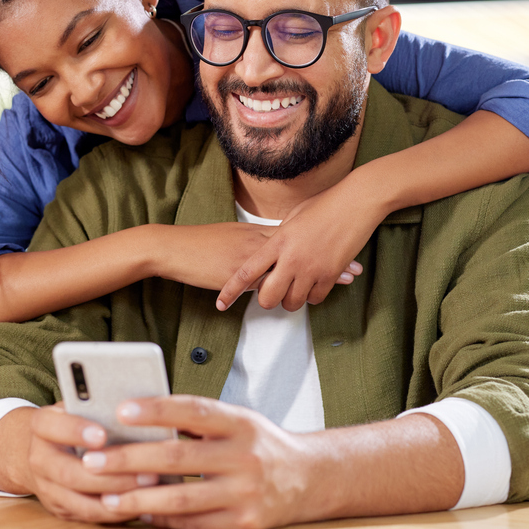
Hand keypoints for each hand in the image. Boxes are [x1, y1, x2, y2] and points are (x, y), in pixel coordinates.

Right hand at [18, 405, 155, 522]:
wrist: (40, 449)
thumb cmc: (72, 421)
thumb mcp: (77, 407)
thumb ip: (97, 408)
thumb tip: (136, 411)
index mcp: (42, 426)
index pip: (52, 427)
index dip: (75, 431)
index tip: (102, 435)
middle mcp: (39, 459)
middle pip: (69, 474)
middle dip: (110, 476)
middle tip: (148, 471)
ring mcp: (47, 489)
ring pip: (82, 502)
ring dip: (119, 498)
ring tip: (151, 488)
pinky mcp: (60, 509)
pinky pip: (90, 516)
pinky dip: (117, 512)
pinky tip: (143, 502)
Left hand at [79, 395, 317, 528]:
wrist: (309, 478)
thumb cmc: (260, 443)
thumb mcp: (238, 420)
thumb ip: (198, 420)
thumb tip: (139, 418)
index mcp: (241, 422)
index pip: (193, 410)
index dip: (156, 409)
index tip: (120, 409)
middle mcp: (245, 456)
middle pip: (177, 457)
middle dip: (129, 458)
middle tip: (92, 459)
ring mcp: (245, 493)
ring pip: (181, 497)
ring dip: (138, 496)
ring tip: (105, 494)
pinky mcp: (244, 523)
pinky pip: (193, 523)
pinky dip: (161, 518)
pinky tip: (137, 510)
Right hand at [156, 222, 359, 300]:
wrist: (171, 247)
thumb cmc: (200, 244)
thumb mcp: (232, 237)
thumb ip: (254, 242)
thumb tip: (272, 247)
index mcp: (258, 233)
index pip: (297, 235)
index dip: (322, 239)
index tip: (347, 242)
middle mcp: (258, 242)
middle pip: (302, 248)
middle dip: (331, 257)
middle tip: (357, 264)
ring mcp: (250, 257)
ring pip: (292, 265)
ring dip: (320, 273)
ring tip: (346, 279)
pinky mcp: (238, 273)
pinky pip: (269, 282)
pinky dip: (289, 288)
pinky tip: (306, 295)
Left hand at [217, 174, 382, 311]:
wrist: (356, 201)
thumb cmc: (325, 203)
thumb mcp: (293, 217)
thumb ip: (279, 236)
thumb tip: (272, 250)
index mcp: (277, 241)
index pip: (247, 272)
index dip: (231, 291)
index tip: (220, 303)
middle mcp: (292, 258)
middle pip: (268, 296)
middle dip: (267, 300)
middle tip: (272, 293)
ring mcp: (312, 268)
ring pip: (293, 302)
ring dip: (291, 299)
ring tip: (294, 288)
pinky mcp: (331, 274)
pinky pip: (316, 298)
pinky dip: (312, 296)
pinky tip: (313, 285)